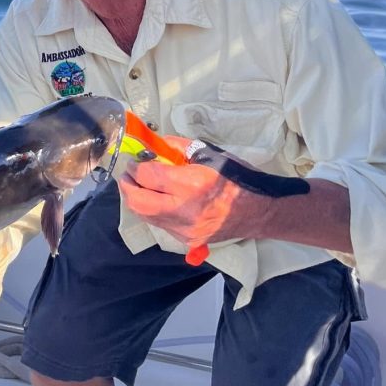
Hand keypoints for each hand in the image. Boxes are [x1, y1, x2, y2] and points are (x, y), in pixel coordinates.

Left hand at [119, 135, 274, 248]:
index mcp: (191, 184)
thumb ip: (177, 148)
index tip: (135, 161)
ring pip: (145, 216)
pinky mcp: (187, 240)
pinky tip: (158, 199)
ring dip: (137, 199)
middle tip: (128, 174)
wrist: (258, 211)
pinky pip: (160, 224)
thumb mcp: (208, 154)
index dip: (135, 167)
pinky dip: (152, 210)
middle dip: (127, 186)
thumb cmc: (236, 178)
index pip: (148, 176)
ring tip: (141, 185)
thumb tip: (154, 144)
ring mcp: (184, 229)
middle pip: (138, 201)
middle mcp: (184, 210)